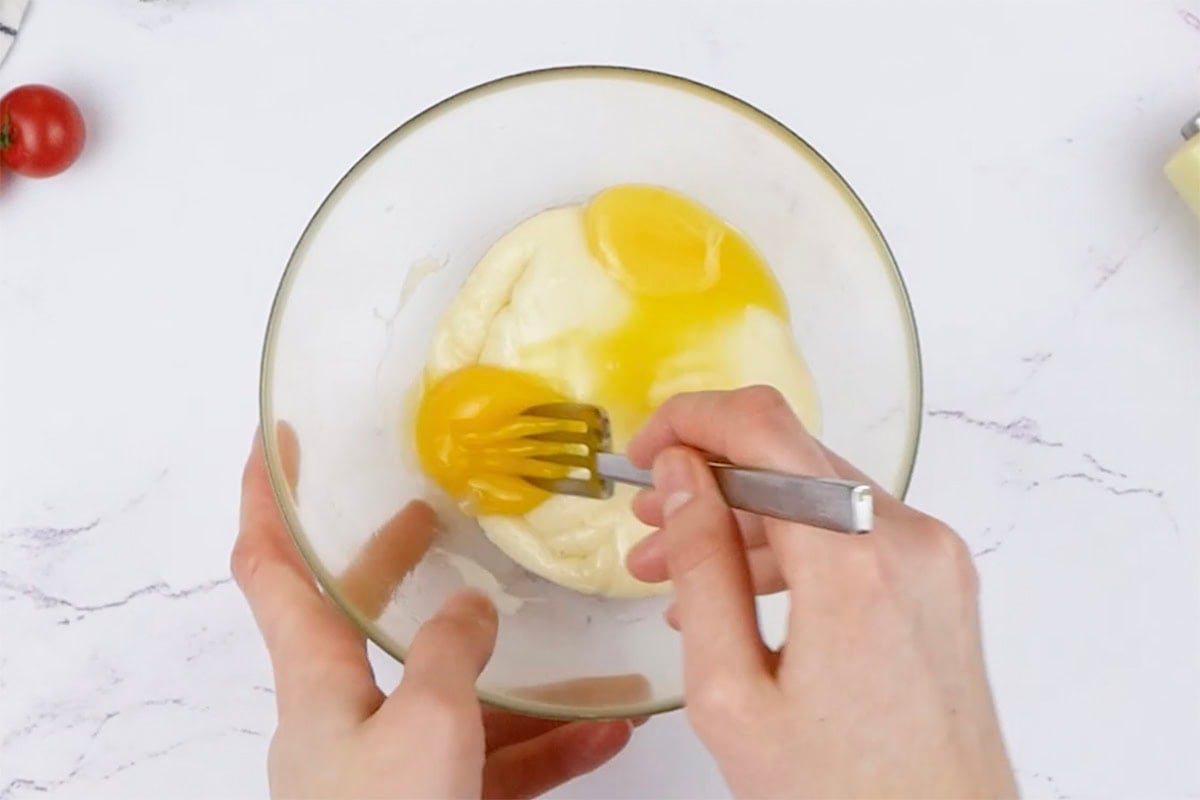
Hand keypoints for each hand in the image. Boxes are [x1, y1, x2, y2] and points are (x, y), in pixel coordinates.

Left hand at [233, 425, 634, 798]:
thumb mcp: (425, 725)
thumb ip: (448, 653)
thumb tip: (466, 604)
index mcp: (317, 680)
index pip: (268, 568)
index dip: (267, 499)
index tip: (276, 441)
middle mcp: (343, 717)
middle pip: (361, 619)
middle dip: (395, 564)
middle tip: (434, 518)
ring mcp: (387, 765)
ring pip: (447, 697)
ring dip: (513, 676)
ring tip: (578, 648)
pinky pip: (487, 761)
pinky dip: (542, 745)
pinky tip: (603, 732)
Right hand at [623, 388, 1016, 798]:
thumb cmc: (840, 797)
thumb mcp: (731, 692)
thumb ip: (701, 569)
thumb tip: (679, 476)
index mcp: (853, 563)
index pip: (762, 428)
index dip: (690, 419)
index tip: (645, 449)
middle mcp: (908, 539)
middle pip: (789, 457)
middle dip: (707, 479)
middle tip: (647, 524)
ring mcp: (934, 557)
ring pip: (819, 493)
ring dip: (743, 517)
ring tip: (677, 574)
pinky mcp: (941, 579)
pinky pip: (853, 531)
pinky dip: (791, 544)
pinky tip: (740, 595)